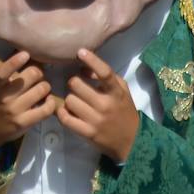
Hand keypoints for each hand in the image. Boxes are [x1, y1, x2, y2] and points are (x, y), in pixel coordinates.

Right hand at [0, 50, 56, 148]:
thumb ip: (5, 73)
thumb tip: (25, 54)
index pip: (3, 72)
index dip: (15, 61)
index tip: (26, 54)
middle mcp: (4, 97)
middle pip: (31, 76)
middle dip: (38, 72)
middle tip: (38, 75)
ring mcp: (15, 111)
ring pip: (42, 89)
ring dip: (45, 86)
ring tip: (42, 88)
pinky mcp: (24, 122)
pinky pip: (46, 109)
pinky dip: (51, 102)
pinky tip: (48, 100)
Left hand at [57, 48, 139, 162]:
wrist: (131, 141)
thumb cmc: (124, 111)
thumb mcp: (122, 91)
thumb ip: (107, 77)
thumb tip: (84, 68)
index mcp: (116, 92)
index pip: (105, 73)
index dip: (92, 60)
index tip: (81, 51)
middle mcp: (106, 105)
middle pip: (76, 84)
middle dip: (73, 82)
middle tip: (76, 86)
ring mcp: (96, 120)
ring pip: (69, 100)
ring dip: (69, 99)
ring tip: (75, 101)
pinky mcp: (88, 133)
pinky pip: (66, 119)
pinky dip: (62, 113)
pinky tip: (65, 111)